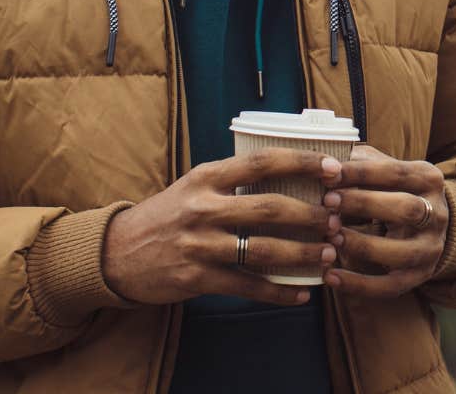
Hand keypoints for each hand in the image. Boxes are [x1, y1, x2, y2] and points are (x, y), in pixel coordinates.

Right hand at [101, 149, 340, 306]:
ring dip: (301, 254)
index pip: (261, 163)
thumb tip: (291, 171)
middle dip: (310, 215)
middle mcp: (202, 208)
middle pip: (268, 208)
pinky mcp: (195, 278)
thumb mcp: (194, 186)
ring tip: (329, 254)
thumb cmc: (168, 215)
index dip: (300, 163)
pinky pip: (246, 286)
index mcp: (205, 178)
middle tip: (338, 218)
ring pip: (261, 250)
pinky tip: (302, 293)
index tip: (332, 168)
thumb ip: (233, 180)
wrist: (117, 253)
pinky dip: (278, 292)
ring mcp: (198, 244)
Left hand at [323, 143, 450, 297]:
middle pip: (407, 209)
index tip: (328, 175)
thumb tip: (324, 161)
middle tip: (327, 202)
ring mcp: (432, 247)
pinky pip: (391, 286)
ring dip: (363, 245)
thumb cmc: (390, 190)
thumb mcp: (384, 171)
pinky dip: (360, 285)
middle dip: (365, 205)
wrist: (426, 224)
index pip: (396, 172)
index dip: (361, 173)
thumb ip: (360, 163)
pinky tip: (330, 277)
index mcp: (429, 179)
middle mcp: (437, 213)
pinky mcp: (420, 275)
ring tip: (330, 239)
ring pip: (403, 252)